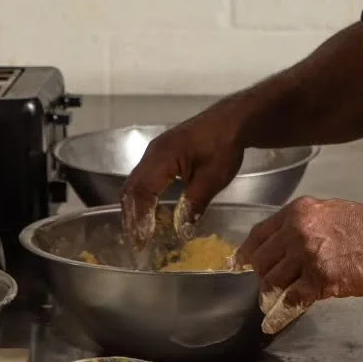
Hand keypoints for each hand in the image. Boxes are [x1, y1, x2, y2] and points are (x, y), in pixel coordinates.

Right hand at [121, 111, 243, 250]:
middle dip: (132, 215)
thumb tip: (182, 230)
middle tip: (137, 240)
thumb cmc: (223, 146)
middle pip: (131, 188)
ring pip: (135, 183)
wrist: (231, 121)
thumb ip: (195, 204)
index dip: (139, 217)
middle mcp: (152, 154)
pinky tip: (152, 211)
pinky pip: (144, 177)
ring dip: (136, 207)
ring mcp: (155, 152)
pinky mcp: (162, 154)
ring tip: (142, 230)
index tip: (141, 239)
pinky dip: (143, 197)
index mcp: (162, 158)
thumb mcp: (212, 178)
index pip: (141, 192)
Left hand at [237, 197, 362, 315]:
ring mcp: (306, 256)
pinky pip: (291, 299)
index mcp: (296, 213)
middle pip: (262, 261)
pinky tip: (275, 320)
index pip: (259, 234)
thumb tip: (286, 246)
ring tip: (273, 304)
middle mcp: (296, 232)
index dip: (246, 253)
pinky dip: (281, 312)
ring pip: (273, 281)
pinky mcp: (319, 279)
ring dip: (271, 295)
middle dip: (261, 277)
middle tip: (267, 288)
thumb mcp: (326, 212)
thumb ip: (303, 226)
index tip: (239, 264)